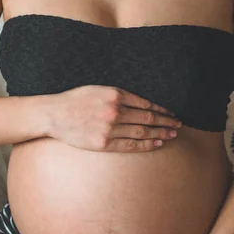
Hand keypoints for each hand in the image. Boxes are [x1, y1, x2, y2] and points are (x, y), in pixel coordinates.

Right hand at [47, 85, 181, 152]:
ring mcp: (109, 128)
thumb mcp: (98, 89)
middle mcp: (115, 111)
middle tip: (178, 125)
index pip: (145, 103)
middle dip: (165, 121)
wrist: (54, 114)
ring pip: (141, 131)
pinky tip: (156, 143)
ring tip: (172, 135)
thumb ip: (119, 95)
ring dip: (159, 133)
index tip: (171, 113)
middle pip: (147, 118)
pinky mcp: (103, 142)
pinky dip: (145, 144)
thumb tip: (141, 103)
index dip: (161, 109)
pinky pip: (129, 144)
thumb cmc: (76, 100)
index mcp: (115, 94)